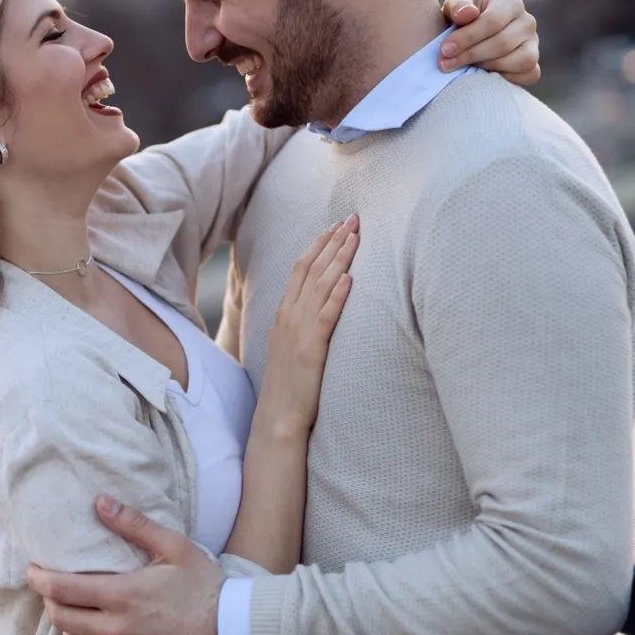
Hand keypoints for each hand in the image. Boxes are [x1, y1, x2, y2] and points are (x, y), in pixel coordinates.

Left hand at [27, 496, 224, 634]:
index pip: (60, 589)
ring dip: (70, 632)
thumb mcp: (175, 547)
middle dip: (52, 603)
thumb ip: (134, 524)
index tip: (35, 571)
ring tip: (79, 618)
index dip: (39, 579)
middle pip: (61, 620)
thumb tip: (100, 502)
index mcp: (122, 595)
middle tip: (57, 592)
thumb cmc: (207, 587)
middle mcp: (117, 632)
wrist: (237, 634)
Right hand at [257, 217, 356, 436]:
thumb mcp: (292, 345)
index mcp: (283, 313)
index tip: (337, 225)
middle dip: (333, 241)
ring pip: (321, 285)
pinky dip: (337, 295)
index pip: (301, 267)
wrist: (278, 415)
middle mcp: (288, 316)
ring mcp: (298, 331)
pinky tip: (349, 278)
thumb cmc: (290, 384)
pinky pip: (325, 315)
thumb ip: (302, 322)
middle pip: (312, 268)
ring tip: (357, 237)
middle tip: (353, 218)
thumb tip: (319, 306)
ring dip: (340, 258)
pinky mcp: (311, 348)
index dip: (319, 244)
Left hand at [439, 0, 540, 84]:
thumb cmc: (461, 21)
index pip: (492, 21)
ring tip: (466, 68)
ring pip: (520, 60)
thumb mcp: (455, 8)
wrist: (470, 40)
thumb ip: (457, 7)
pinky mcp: (534, 65)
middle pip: (503, 43)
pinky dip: (506, 79)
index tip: (444, 49)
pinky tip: (483, 76)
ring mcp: (534, 45)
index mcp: (510, 3)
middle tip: (446, 64)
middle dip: (471, 55)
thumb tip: (468, 14)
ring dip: (488, 67)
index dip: (467, 38)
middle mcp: (527, 22)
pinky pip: (528, 75)